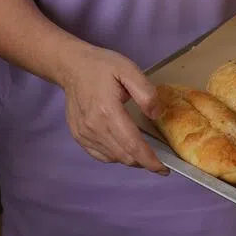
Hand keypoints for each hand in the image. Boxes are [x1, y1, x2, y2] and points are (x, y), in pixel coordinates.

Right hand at [57, 45, 168, 174]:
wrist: (71, 66)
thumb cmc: (101, 66)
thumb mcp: (128, 69)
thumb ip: (145, 92)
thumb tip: (155, 115)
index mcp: (108, 111)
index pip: (133, 146)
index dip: (150, 161)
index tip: (164, 169)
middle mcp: (94, 127)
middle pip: (124, 156)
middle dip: (143, 161)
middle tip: (155, 156)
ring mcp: (84, 133)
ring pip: (113, 158)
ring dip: (129, 158)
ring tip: (139, 148)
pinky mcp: (78, 136)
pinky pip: (100, 155)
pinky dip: (114, 155)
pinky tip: (121, 145)